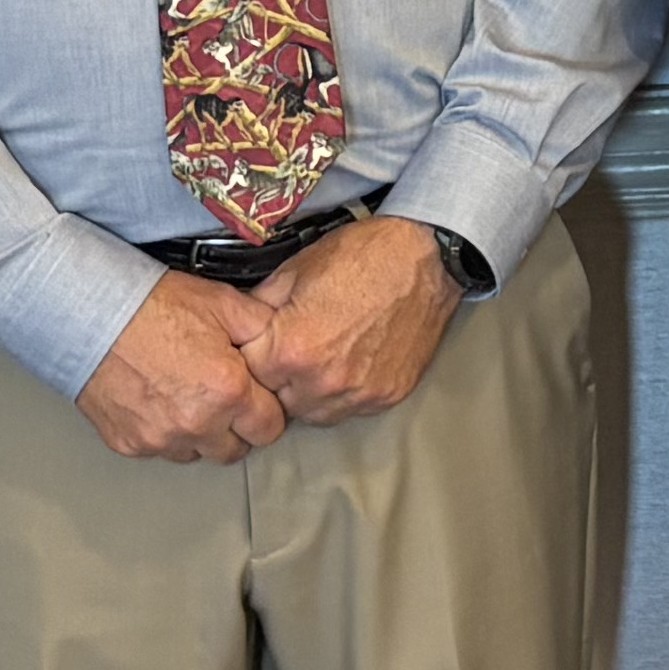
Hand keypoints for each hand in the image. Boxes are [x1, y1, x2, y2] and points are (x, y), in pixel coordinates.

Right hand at [76, 269, 293, 463]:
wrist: (88, 312)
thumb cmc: (153, 304)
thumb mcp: (221, 302)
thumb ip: (262, 329)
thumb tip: (284, 344)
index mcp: (229, 392)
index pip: (270, 428)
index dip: (265, 409)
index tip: (253, 394)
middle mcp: (198, 424)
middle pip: (235, 450)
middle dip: (235, 428)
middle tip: (220, 395)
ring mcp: (161, 439)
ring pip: (197, 453)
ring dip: (200, 433)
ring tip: (186, 395)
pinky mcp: (131, 444)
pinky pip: (161, 450)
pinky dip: (164, 432)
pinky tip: (157, 400)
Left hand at [246, 218, 460, 426]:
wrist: (427, 258)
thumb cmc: (361, 257)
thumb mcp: (294, 270)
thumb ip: (260, 308)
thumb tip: (241, 325)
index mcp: (290, 351)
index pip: (246, 374)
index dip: (249, 354)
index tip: (257, 343)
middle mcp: (321, 383)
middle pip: (276, 400)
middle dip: (276, 377)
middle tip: (289, 348)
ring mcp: (357, 395)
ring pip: (312, 412)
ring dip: (306, 392)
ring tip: (317, 358)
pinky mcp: (385, 397)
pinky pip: (348, 409)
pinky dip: (341, 393)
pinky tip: (347, 363)